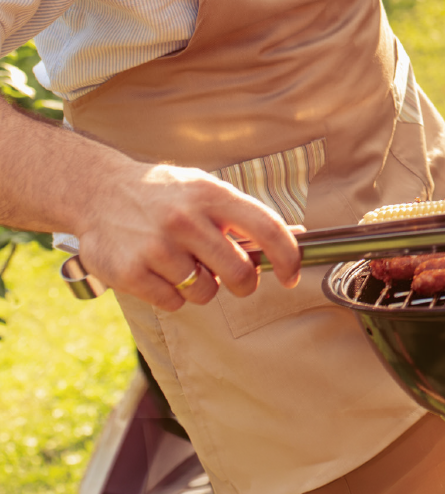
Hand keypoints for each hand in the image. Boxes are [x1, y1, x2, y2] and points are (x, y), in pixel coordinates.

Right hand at [74, 164, 300, 312]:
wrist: (99, 191)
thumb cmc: (164, 194)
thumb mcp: (206, 190)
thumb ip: (245, 216)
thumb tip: (296, 236)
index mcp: (211, 195)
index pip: (266, 227)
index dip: (288, 256)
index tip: (293, 275)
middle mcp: (186, 220)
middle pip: (239, 272)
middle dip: (243, 283)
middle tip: (233, 277)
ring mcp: (158, 247)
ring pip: (206, 292)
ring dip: (201, 286)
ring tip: (183, 263)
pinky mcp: (133, 273)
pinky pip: (174, 303)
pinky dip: (173, 295)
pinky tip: (159, 271)